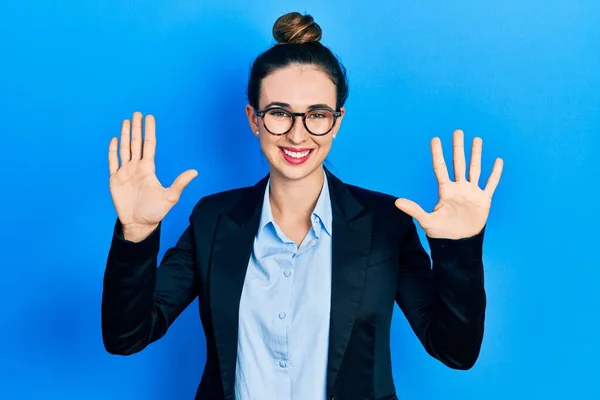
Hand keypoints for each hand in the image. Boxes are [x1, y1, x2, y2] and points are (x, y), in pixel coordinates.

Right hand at [108, 112, 197, 235]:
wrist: (139, 224)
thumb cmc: (155, 212)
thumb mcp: (170, 197)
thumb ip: (180, 183)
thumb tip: (195, 172)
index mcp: (149, 169)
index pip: (149, 145)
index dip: (149, 131)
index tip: (150, 117)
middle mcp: (137, 167)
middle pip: (136, 143)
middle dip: (137, 128)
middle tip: (137, 113)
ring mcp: (125, 172)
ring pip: (124, 149)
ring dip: (125, 135)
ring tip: (126, 121)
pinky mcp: (114, 180)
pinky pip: (112, 162)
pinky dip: (112, 151)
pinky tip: (115, 139)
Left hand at [394, 130, 502, 239]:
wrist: (459, 242)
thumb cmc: (442, 232)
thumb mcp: (427, 220)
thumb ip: (414, 210)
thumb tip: (397, 202)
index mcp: (445, 190)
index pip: (440, 168)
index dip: (438, 154)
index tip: (435, 139)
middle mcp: (458, 187)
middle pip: (458, 163)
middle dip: (458, 147)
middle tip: (458, 131)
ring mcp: (472, 192)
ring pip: (475, 169)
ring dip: (476, 155)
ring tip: (477, 139)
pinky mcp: (483, 200)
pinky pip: (491, 184)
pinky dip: (495, 173)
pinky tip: (497, 160)